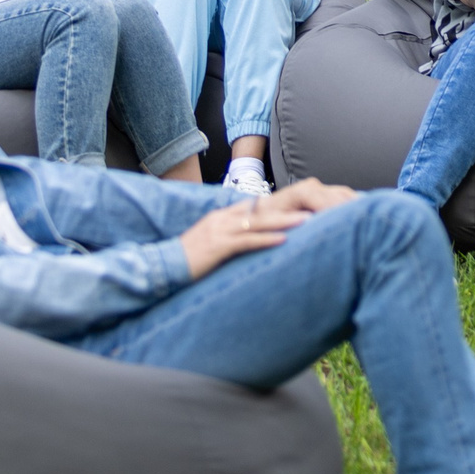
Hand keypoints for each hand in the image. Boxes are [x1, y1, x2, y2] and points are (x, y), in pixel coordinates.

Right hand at [177, 178, 354, 278]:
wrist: (163, 266)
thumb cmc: (188, 259)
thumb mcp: (211, 243)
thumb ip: (229, 238)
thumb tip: (250, 240)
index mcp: (221, 217)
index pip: (255, 207)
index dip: (278, 207)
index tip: (299, 207)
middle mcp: (222, 219)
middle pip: (261, 211)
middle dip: (287, 210)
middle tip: (311, 209)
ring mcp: (220, 231)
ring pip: (258, 223)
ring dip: (283, 222)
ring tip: (305, 221)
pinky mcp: (218, 246)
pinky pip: (246, 241)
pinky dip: (266, 240)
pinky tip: (282, 241)